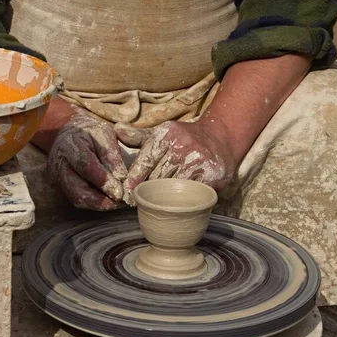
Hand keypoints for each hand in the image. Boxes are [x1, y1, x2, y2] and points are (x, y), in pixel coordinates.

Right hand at [48, 110, 127, 210]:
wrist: (69, 133)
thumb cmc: (90, 132)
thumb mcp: (104, 133)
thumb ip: (112, 154)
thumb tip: (122, 178)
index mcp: (69, 144)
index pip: (86, 166)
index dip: (103, 181)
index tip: (120, 192)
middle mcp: (59, 164)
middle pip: (77, 190)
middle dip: (101, 201)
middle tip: (121, 202)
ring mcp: (57, 177)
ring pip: (77, 199)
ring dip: (99, 204)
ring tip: (118, 203)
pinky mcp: (61, 186)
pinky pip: (78, 199)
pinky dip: (95, 203)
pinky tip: (109, 201)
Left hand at [117, 120, 235, 204]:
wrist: (220, 138)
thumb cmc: (184, 139)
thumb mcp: (161, 134)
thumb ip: (138, 136)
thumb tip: (116, 129)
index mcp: (167, 134)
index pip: (146, 160)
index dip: (134, 178)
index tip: (126, 192)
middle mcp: (183, 145)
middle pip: (157, 176)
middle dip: (146, 190)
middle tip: (136, 202)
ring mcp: (198, 160)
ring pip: (173, 186)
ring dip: (163, 197)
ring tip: (155, 206)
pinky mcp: (212, 173)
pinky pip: (191, 192)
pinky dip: (182, 199)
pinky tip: (176, 204)